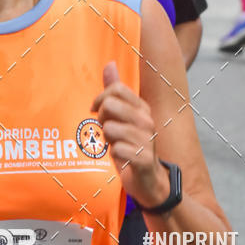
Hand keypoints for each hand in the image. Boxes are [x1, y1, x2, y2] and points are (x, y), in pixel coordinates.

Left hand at [91, 62, 169, 207]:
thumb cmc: (131, 146)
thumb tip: (110, 64)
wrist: (149, 180)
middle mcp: (146, 120)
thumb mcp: (123, 117)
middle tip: (106, 131)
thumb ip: (116, 91)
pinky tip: (121, 158)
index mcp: (142, 108)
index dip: (100, 98)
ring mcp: (146, 139)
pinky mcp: (143, 158)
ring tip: (115, 145)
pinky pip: (116, 149)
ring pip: (109, 128)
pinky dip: (113, 155)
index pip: (116, 89)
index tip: (95, 111)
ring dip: (107, 140)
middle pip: (109, 105)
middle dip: (101, 120)